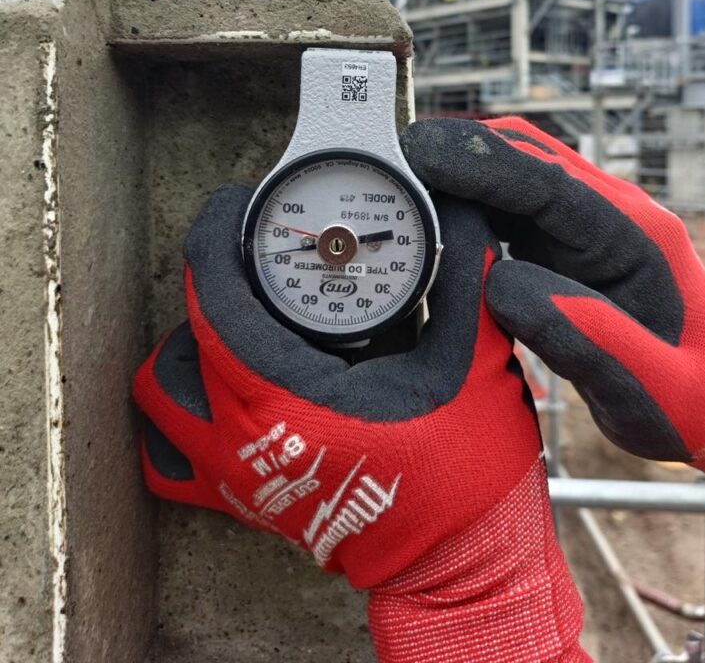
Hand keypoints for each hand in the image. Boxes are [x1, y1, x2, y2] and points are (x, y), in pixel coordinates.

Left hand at [134, 184, 586, 662]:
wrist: (459, 567)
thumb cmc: (466, 478)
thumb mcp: (475, 364)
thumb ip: (465, 277)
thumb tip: (467, 207)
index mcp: (289, 404)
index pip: (217, 303)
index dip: (215, 237)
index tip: (232, 204)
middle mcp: (243, 442)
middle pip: (184, 337)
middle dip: (214, 284)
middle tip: (258, 257)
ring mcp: (234, 476)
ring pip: (161, 393)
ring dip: (191, 344)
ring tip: (245, 317)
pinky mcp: (239, 498)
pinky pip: (168, 450)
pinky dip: (180, 408)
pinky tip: (227, 383)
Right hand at [402, 116, 704, 498]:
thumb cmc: (688, 400)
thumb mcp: (647, 387)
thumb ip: (583, 336)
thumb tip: (499, 285)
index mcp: (635, 235)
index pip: (548, 183)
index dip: (479, 165)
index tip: (418, 155)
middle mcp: (611, 214)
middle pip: (525, 157)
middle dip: (456, 150)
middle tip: (389, 160)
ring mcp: (588, 223)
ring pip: (512, 173)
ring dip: (456, 172)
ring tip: (396, 183)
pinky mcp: (567, 241)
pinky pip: (510, 207)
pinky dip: (467, 204)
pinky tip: (430, 219)